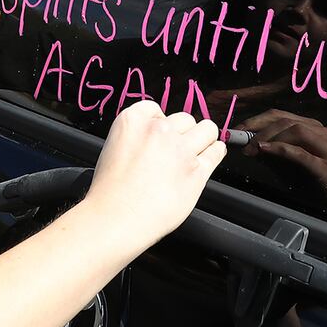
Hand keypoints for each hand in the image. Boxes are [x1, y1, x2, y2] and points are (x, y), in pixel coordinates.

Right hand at [81, 101, 224, 252]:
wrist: (116, 217)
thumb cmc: (110, 191)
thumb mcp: (113, 148)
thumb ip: (136, 137)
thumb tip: (155, 140)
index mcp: (133, 120)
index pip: (157, 109)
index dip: (161, 123)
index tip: (162, 135)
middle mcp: (159, 130)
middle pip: (185, 119)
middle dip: (183, 132)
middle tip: (177, 149)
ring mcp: (181, 150)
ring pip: (207, 129)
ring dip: (204, 138)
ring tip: (199, 148)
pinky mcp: (197, 170)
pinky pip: (216, 151)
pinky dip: (215, 151)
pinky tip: (211, 154)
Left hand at [238, 109, 326, 221]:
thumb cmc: (321, 186)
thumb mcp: (292, 166)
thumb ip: (275, 155)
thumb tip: (251, 146)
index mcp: (315, 129)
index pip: (282, 115)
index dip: (257, 119)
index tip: (238, 130)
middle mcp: (324, 133)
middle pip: (286, 119)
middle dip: (259, 128)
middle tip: (242, 143)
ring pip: (295, 130)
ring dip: (269, 137)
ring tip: (253, 150)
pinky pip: (301, 153)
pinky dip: (281, 149)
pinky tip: (266, 150)